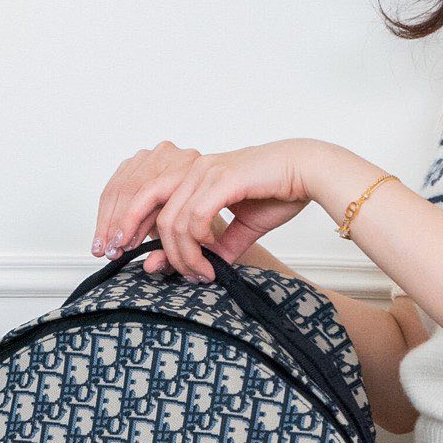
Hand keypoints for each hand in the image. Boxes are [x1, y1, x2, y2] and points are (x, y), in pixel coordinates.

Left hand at [92, 140, 317, 278]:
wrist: (307, 172)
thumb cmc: (278, 192)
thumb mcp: (242, 228)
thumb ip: (219, 247)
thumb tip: (202, 271)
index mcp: (190, 175)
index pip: (148, 203)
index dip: (136, 231)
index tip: (147, 262)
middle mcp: (192, 169)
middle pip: (150, 212)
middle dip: (149, 246)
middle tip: (161, 273)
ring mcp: (204, 172)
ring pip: (172, 221)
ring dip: (183, 255)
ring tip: (199, 273)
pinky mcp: (221, 179)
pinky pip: (195, 217)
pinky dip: (199, 243)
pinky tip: (212, 253)